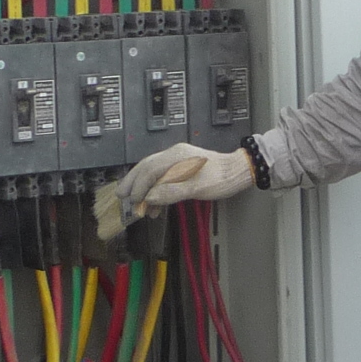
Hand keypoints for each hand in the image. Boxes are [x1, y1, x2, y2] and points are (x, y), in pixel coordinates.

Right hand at [118, 143, 253, 218]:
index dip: (138, 185)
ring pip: (154, 173)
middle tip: (121, 196)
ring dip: (144, 189)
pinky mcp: (183, 168)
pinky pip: (164, 178)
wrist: (239, 171)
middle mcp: (174, 155)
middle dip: (133, 182)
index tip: (131, 200)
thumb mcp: (196, 188)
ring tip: (137, 206)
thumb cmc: (221, 179)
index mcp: (176, 156)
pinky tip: (155, 206)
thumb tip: (149, 198)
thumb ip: (171, 192)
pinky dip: (156, 191)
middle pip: (146, 167)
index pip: (149, 169)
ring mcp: (178, 160)